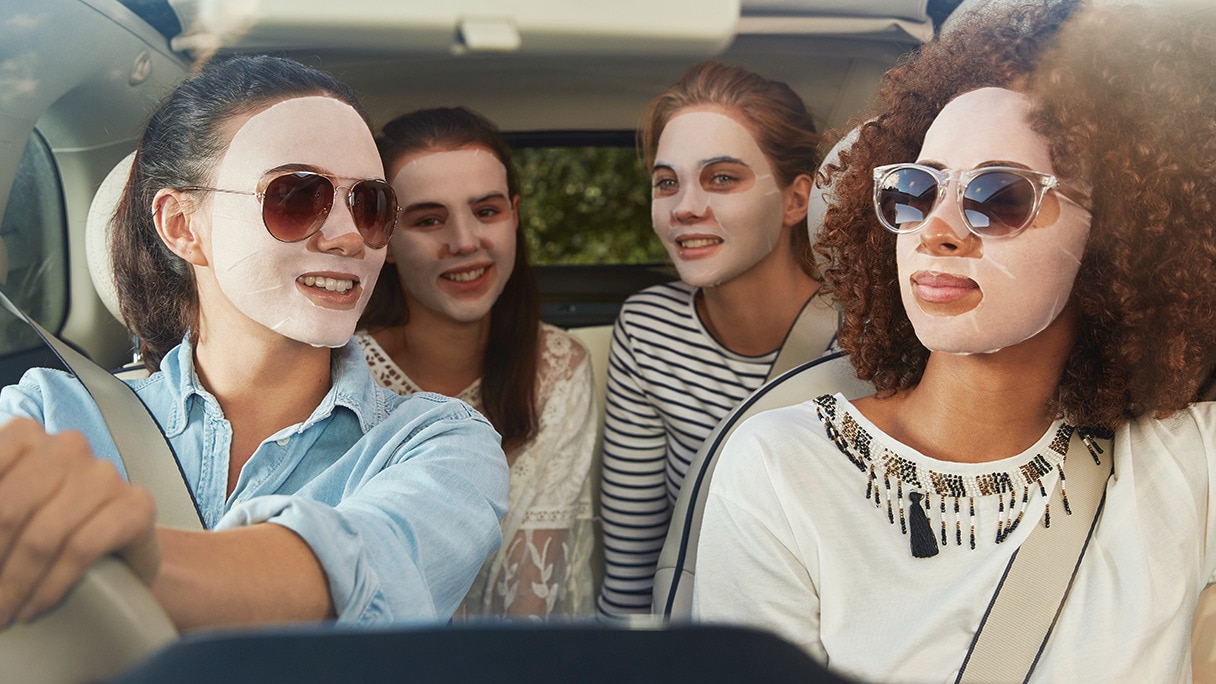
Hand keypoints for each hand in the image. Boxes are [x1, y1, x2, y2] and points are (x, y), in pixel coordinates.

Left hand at [0, 417, 158, 625]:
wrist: (116, 556)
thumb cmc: (45, 533)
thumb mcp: (7, 515)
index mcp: (25, 436)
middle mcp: (68, 447)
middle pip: (10, 511)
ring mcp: (106, 474)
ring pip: (44, 535)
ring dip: (15, 585)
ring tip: (4, 613)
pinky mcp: (137, 505)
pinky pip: (82, 549)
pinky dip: (51, 586)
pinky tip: (34, 608)